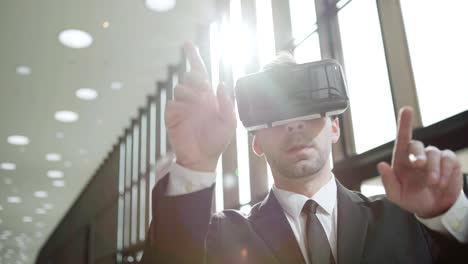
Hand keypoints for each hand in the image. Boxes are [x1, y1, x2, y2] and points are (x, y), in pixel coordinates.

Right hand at [165, 42, 235, 171]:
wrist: (201, 158)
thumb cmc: (216, 140)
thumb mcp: (229, 122)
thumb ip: (228, 103)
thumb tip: (221, 84)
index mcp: (208, 96)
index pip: (200, 71)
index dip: (193, 56)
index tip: (187, 43)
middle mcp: (194, 97)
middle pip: (189, 75)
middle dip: (196, 80)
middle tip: (203, 93)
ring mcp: (182, 105)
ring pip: (180, 87)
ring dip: (190, 95)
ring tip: (197, 108)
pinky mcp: (172, 115)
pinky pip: (173, 103)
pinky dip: (180, 107)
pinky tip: (186, 116)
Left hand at [377, 107, 462, 217]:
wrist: (433, 208)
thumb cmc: (411, 199)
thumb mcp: (396, 195)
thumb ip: (388, 182)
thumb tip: (381, 165)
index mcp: (402, 160)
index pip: (402, 138)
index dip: (404, 123)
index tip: (407, 109)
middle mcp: (417, 155)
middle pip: (418, 145)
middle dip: (419, 154)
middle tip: (419, 165)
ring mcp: (434, 157)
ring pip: (434, 153)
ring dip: (433, 169)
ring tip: (432, 183)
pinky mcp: (450, 162)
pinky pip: (449, 160)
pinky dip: (446, 172)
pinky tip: (441, 183)